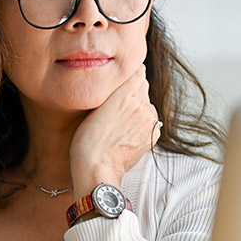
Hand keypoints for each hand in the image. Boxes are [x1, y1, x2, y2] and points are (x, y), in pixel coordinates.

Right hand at [69, 66, 160, 195]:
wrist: (97, 168)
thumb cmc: (88, 139)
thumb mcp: (94, 105)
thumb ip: (115, 87)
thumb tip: (132, 73)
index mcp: (126, 94)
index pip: (137, 72)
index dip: (127, 76)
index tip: (118, 83)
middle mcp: (142, 105)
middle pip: (143, 88)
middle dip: (132, 93)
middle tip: (113, 107)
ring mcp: (149, 121)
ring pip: (147, 104)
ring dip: (137, 108)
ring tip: (119, 122)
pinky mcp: (153, 135)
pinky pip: (150, 121)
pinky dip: (142, 123)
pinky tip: (126, 132)